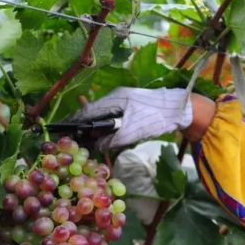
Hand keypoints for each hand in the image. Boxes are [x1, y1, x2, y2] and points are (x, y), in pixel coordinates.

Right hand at [66, 87, 193, 149]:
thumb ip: (112, 140)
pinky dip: (107, 128)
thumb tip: (96, 147)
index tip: (63, 130)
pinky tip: (105, 138)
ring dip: (96, 128)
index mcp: (114, 98)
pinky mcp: (131, 108)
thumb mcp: (132, 132)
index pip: (88, 110)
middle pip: (93, 112)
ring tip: (87, 141)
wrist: (181, 109)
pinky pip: (113, 118)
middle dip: (83, 126)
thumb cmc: (156, 117)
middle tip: (73, 139)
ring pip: (103, 116)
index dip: (75, 121)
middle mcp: (116, 97)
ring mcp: (124, 101)